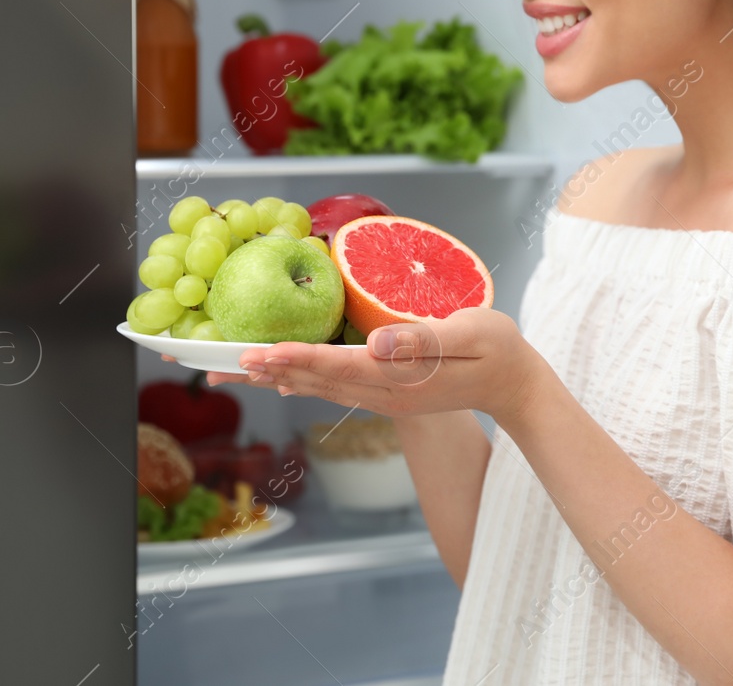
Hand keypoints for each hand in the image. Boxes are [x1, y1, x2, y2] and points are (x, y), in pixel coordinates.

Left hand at [220, 307, 548, 425]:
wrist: (515, 386)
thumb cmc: (499, 351)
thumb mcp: (470, 335)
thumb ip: (422, 339)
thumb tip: (375, 343)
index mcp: (402, 377)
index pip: (338, 366)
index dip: (296, 358)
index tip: (258, 352)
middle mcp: (385, 394)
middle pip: (315, 381)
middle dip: (267, 371)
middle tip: (217, 364)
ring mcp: (384, 398)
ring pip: (318, 388)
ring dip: (275, 377)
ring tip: (234, 369)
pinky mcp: (387, 394)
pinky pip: (332, 387)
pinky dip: (300, 378)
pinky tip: (282, 374)